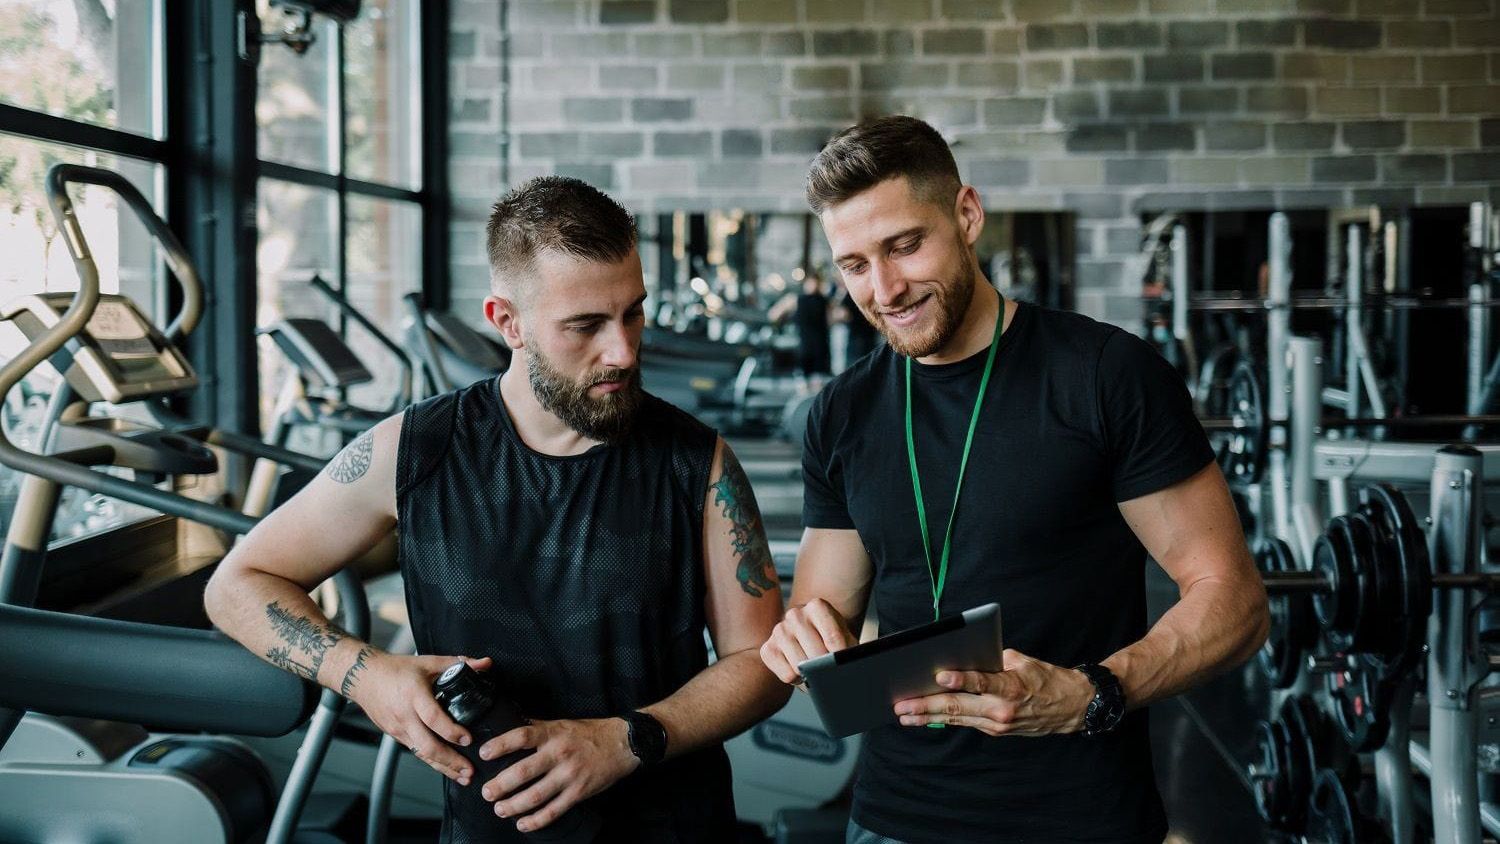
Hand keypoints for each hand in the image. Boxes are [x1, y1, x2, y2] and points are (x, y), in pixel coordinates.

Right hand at [350, 653, 492, 785]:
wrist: (364, 677)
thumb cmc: (395, 669)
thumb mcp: (428, 662)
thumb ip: (458, 663)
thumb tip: (485, 664)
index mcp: (414, 695)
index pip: (433, 718)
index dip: (451, 731)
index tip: (468, 739)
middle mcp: (405, 715)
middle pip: (426, 745)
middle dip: (450, 761)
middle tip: (469, 769)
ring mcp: (398, 728)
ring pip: (421, 754)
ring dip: (443, 767)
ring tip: (463, 776)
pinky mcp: (395, 735)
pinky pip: (415, 751)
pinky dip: (431, 761)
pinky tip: (445, 768)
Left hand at [478, 717, 638, 832]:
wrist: (622, 744)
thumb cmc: (588, 733)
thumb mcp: (561, 724)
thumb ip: (537, 727)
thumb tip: (510, 725)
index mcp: (553, 733)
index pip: (521, 737)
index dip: (500, 745)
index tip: (483, 754)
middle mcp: (559, 754)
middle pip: (524, 771)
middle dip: (501, 785)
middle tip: (487, 793)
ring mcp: (569, 775)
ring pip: (536, 795)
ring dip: (514, 806)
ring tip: (500, 809)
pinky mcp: (579, 792)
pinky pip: (553, 811)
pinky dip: (536, 821)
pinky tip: (523, 823)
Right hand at [759, 598, 857, 685]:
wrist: (810, 639)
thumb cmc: (830, 640)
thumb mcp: (845, 639)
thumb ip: (848, 649)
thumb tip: (844, 665)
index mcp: (817, 606)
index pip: (833, 638)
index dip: (840, 657)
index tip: (843, 663)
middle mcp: (795, 615)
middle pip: (817, 654)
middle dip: (826, 668)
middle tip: (828, 668)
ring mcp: (779, 631)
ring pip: (800, 666)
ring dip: (810, 674)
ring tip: (812, 666)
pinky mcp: (767, 649)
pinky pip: (787, 675)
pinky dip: (796, 679)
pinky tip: (799, 668)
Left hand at [892, 649, 1096, 736]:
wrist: (1072, 708)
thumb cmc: (1047, 679)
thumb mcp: (1023, 661)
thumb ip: (993, 660)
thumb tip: (963, 655)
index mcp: (1011, 687)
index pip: (981, 682)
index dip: (959, 680)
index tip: (939, 676)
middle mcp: (1002, 709)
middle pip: (958, 707)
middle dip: (926, 706)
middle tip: (902, 705)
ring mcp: (997, 724)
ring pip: (956, 719)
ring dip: (927, 717)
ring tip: (904, 715)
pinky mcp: (996, 730)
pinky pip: (965, 723)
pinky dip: (943, 720)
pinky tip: (924, 718)